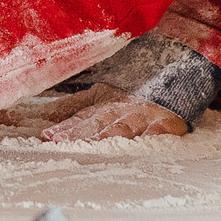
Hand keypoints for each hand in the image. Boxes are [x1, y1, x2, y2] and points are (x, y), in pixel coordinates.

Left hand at [39, 84, 189, 143]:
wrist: (173, 75)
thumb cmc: (134, 93)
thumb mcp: (102, 96)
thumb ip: (76, 107)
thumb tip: (48, 116)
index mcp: (104, 106)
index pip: (81, 119)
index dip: (65, 128)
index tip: (47, 137)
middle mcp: (121, 111)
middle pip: (97, 124)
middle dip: (78, 135)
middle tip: (59, 143)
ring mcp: (143, 116)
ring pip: (122, 128)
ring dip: (106, 136)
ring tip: (91, 146)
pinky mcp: (167, 121)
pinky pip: (159, 129)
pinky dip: (151, 135)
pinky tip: (142, 141)